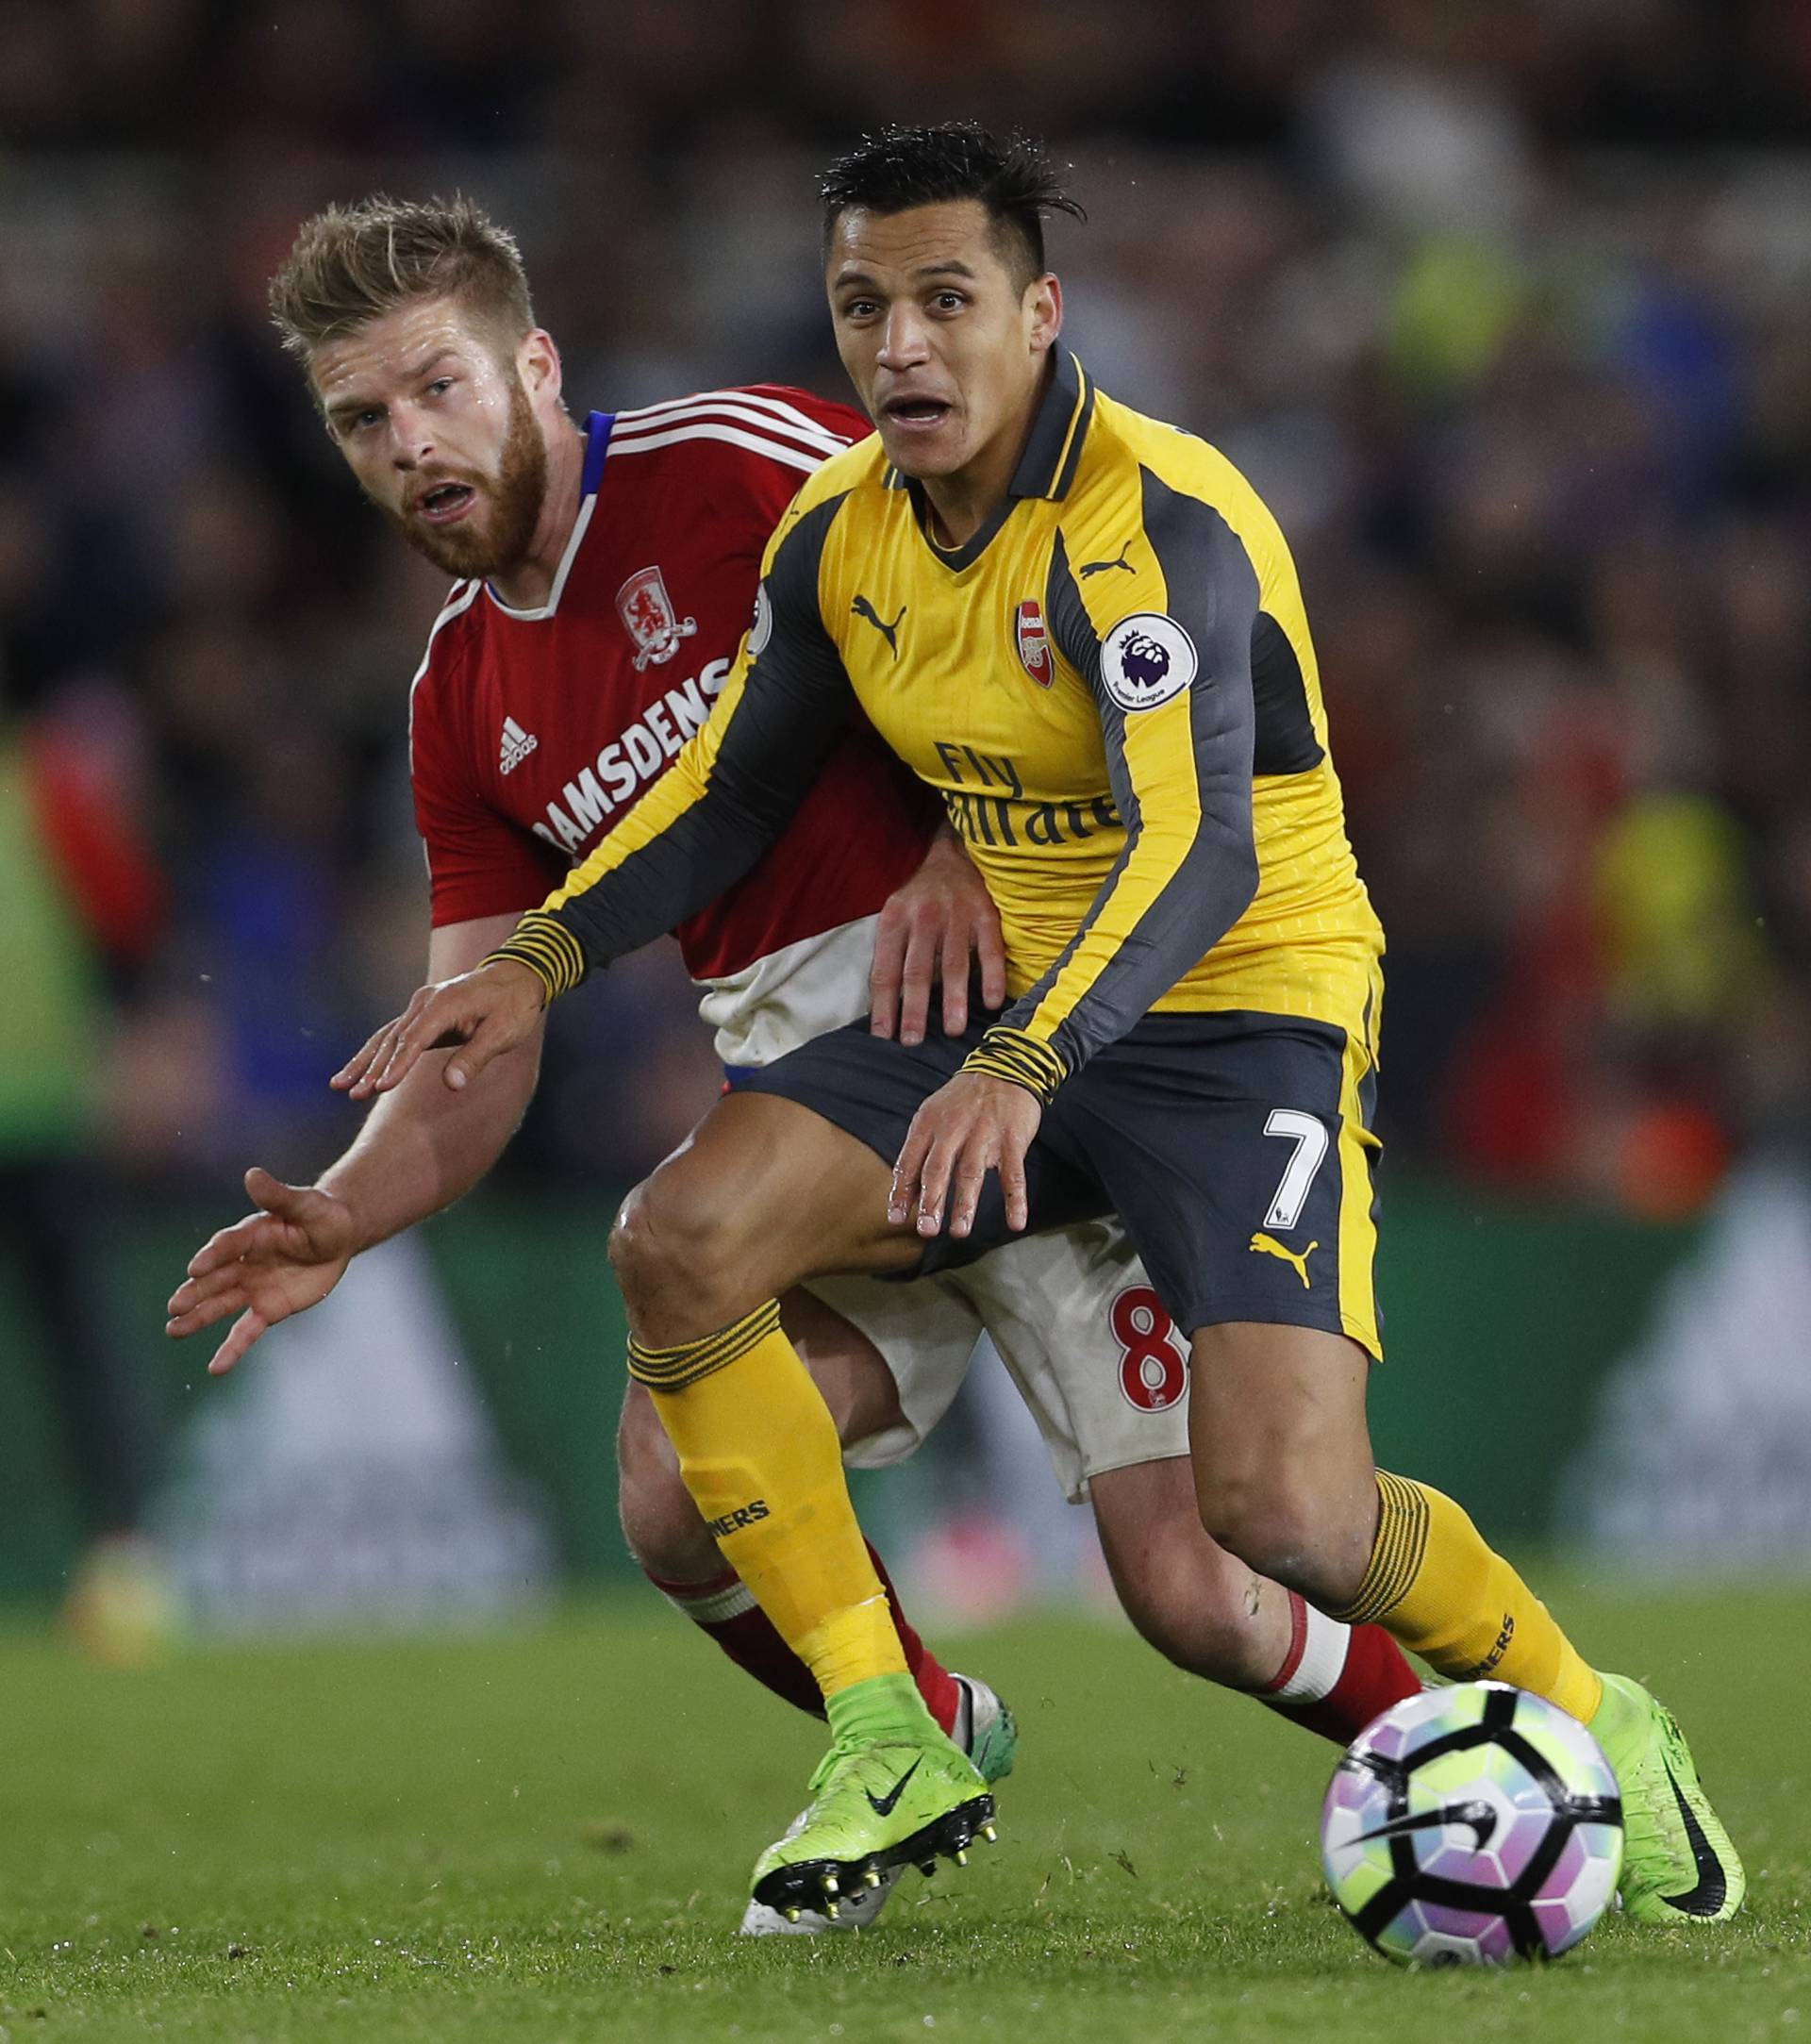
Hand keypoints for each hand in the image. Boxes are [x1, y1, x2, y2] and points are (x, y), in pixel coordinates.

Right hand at [165, 1167, 358, 1374]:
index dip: (213, 1255)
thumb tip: (252, 1174)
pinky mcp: (267, 1309)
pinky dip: (232, 1349)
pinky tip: (215, 1368)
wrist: (337, 1236)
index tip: (196, 1266)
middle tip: (174, 1306)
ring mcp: (252, 1287)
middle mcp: (244, 1262)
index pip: (227, 1245)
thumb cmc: (320, 1215)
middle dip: (196, 1292)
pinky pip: (247, 1331)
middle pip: (216, 1279)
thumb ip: (279, 1194)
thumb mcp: (305, 1204)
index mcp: (250, 1234)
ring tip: (173, 1330)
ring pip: (221, 1305)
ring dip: (199, 1318)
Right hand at [332, 956, 544, 1098]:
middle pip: (393, 1039)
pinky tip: (359, 1072)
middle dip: (371, 1068)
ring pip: (386, 1037)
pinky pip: (393, 1036)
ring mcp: (421, 1007)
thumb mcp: (503, 1033)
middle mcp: (425, 1003)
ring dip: (364, 1062)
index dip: (397, 1065)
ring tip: (339, 1086)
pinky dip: (376, 1054)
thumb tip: (451, 1085)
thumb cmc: (514, 1006)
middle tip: (353, 1093)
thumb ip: (476, 1057)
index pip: (414, 1040)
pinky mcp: (422, 1016)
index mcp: (444, 1005)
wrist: (517, 978)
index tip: (381, 1087)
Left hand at [870, 827, 1006, 1045]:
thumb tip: (885, 1007)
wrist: (955, 855)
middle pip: (917, 970)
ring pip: (954, 963)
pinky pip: (990, 950)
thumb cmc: (921, 899)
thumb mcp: (896, 917)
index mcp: (894, 919)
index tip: (884, 1036)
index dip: (884, 1005)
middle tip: (914, 1041)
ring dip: (954, 999)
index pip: (886, 969)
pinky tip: (991, 1001)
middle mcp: (923, 917)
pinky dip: (991, 976)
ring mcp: (957, 915)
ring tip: (954, 1030)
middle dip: (914, 1009)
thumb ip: (891, 954)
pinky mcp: (986, 915)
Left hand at [888, 1072, 1041, 1239]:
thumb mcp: (933, 1116)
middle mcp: (953, 1130)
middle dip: (931, 1201)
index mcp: (928, 1125)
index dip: (901, 1192)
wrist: (1005, 1069)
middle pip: (937, 1169)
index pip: (909, 1162)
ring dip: (965, 1205)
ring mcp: (983, 1135)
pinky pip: (1013, 1174)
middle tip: (926, 1230)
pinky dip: (1016, 1200)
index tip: (895, 1218)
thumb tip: (904, 1192)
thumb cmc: (963, 1102)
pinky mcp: (1011, 1140)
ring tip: (959, 1232)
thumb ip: (919, 1152)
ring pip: (971, 1173)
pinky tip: (1016, 1223)